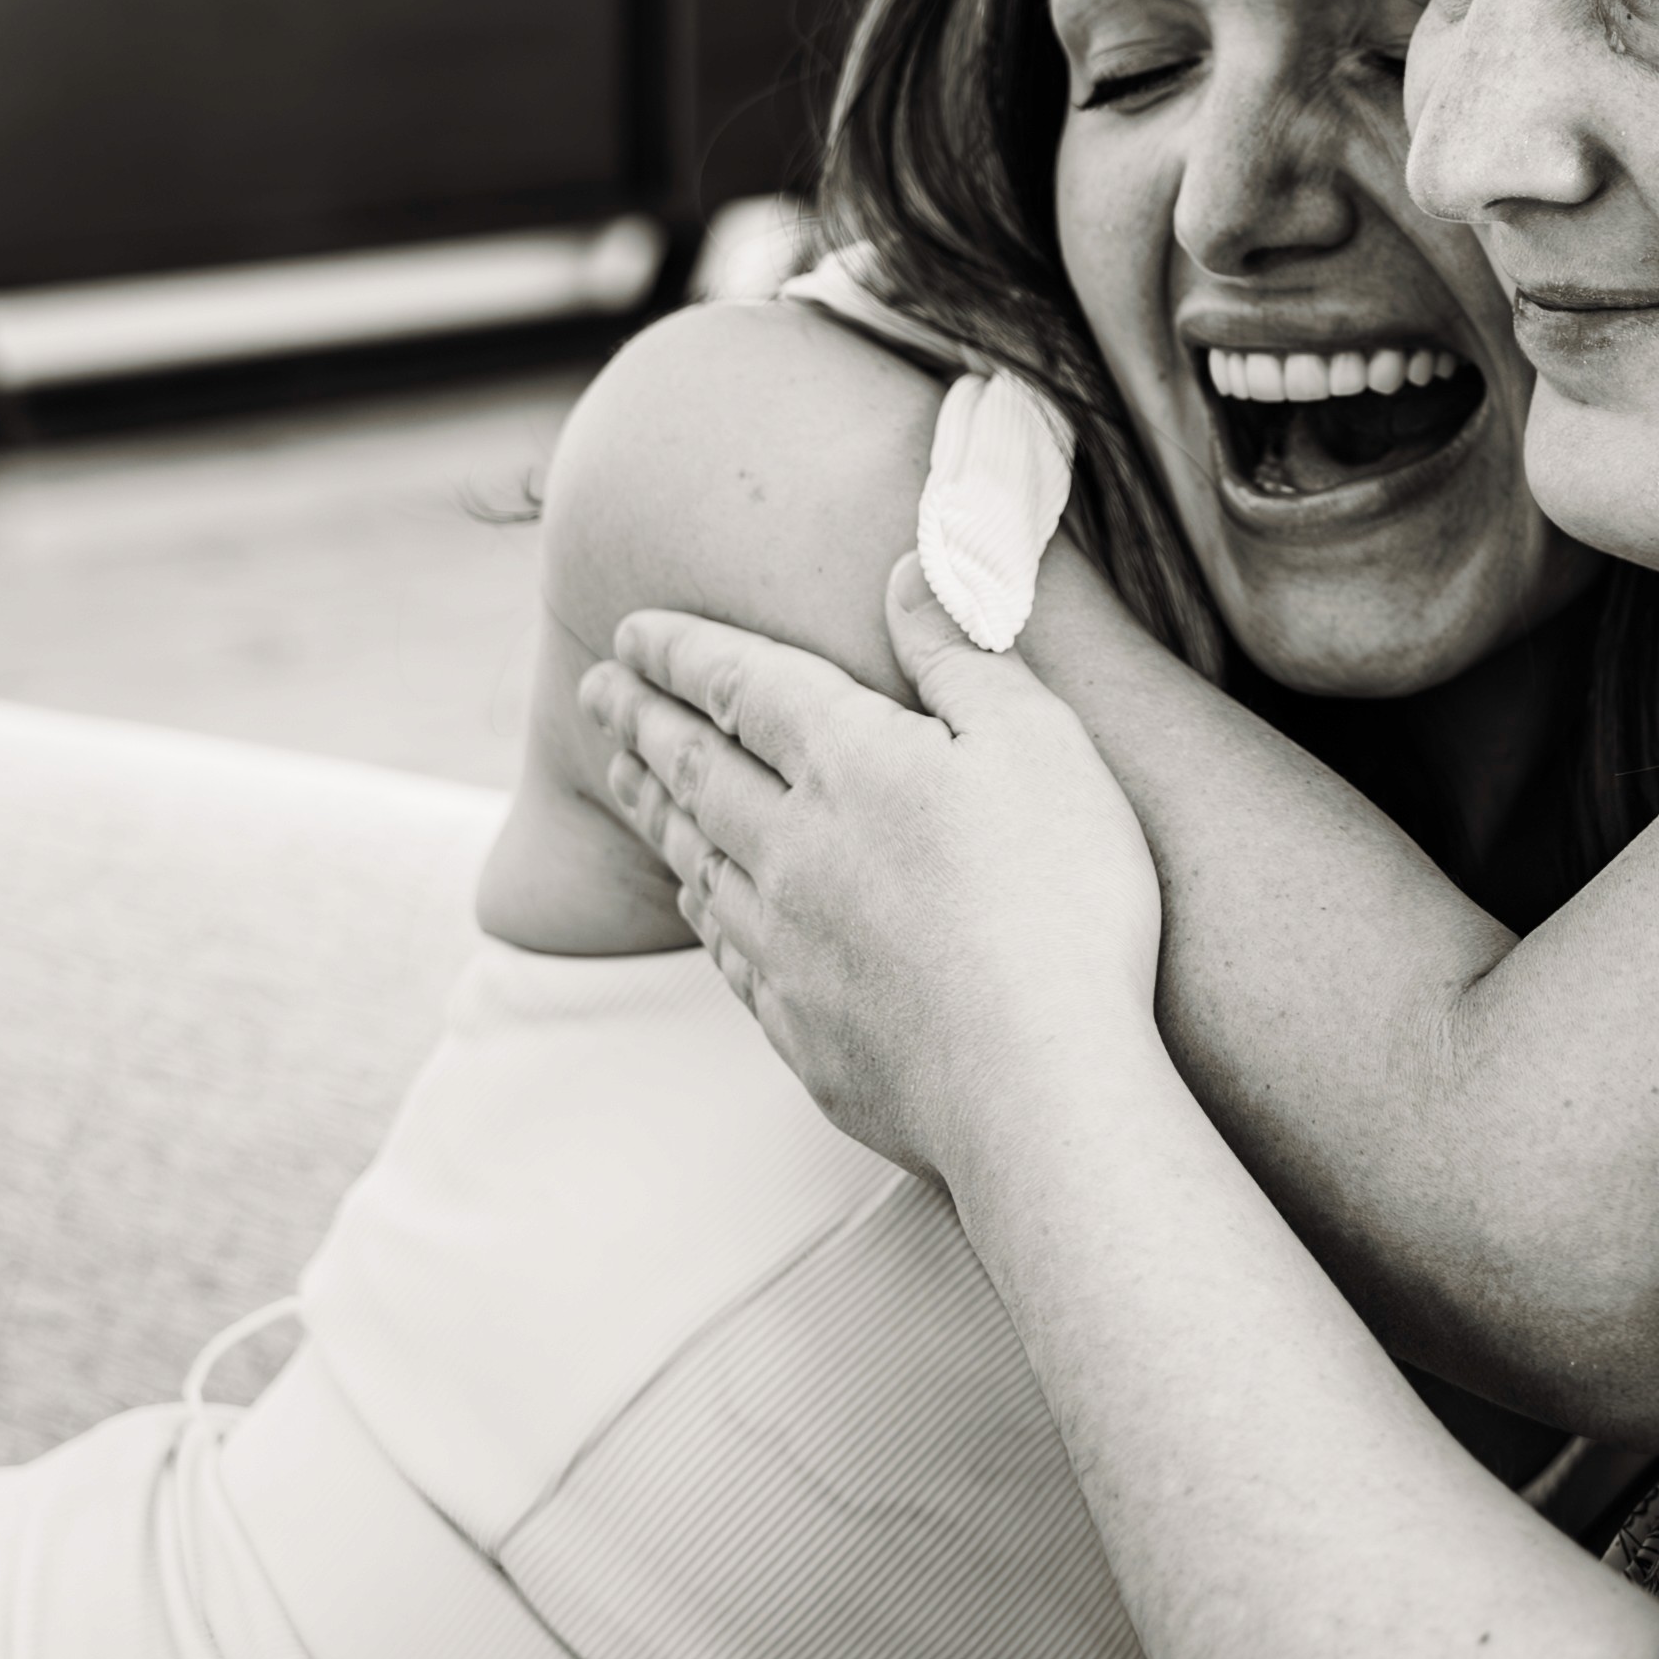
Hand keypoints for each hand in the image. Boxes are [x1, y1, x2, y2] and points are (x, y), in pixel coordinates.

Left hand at [582, 560, 1169, 1186]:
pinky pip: (726, 950)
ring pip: (696, 860)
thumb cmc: (1061, 902)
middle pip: (695, 772)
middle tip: (597, 693)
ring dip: (653, 810)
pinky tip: (701, 903)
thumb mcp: (1039, 741)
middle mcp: (793, 849)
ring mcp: (786, 947)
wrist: (1036, 1089)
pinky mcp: (801, 1030)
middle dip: (640, 721)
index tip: (631, 631)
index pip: (741, 688)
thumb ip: (961, 653)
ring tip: (626, 779)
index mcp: (849, 764)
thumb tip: (903, 569)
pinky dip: (698, 908)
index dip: (684, 652)